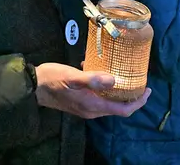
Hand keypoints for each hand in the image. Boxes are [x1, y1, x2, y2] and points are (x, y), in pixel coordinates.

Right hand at [34, 63, 150, 118]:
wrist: (31, 86)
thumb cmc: (52, 80)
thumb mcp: (72, 77)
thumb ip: (93, 79)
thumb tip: (115, 80)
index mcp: (93, 106)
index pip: (123, 110)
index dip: (138, 102)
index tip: (148, 90)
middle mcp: (91, 110)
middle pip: (117, 107)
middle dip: (130, 95)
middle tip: (137, 79)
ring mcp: (84, 107)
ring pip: (108, 101)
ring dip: (116, 90)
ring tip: (121, 73)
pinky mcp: (78, 101)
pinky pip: (97, 96)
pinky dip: (102, 86)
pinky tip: (96, 69)